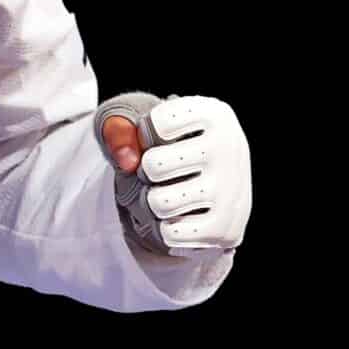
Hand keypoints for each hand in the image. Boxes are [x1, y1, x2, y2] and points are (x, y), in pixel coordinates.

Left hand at [95, 94, 250, 253]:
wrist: (208, 187)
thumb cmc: (165, 148)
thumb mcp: (139, 124)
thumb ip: (117, 128)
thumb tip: (127, 161)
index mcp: (215, 114)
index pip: (157, 123)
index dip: (142, 134)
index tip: (155, 136)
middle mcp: (230, 148)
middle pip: (154, 165)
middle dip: (146, 171)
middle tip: (158, 170)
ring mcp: (231, 190)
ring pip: (160, 203)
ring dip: (152, 201)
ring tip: (167, 192)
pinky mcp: (226, 228)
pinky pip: (170, 234)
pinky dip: (165, 228)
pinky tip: (180, 216)